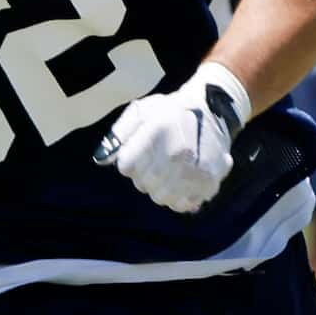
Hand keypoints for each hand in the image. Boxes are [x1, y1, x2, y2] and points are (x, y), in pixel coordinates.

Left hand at [94, 62, 247, 213]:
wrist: (214, 110)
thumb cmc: (171, 112)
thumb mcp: (141, 111)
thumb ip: (119, 135)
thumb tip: (101, 160)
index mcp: (157, 131)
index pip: (126, 166)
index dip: (129, 161)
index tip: (140, 152)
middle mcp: (177, 154)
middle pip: (144, 184)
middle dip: (144, 175)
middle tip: (157, 160)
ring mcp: (194, 171)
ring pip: (162, 197)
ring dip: (161, 188)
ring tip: (170, 170)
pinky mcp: (209, 183)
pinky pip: (183, 204)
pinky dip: (179, 197)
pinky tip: (183, 182)